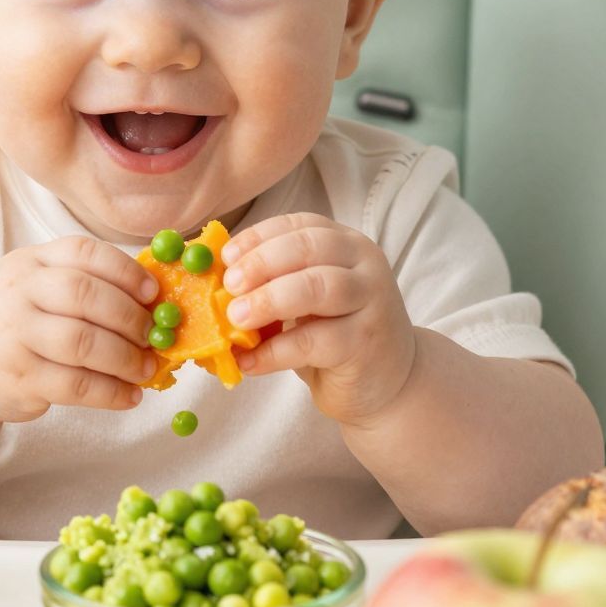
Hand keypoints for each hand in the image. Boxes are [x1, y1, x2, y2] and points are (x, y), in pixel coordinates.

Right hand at [0, 236, 159, 423]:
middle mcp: (18, 293)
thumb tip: (153, 298)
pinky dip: (111, 393)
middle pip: (85, 295)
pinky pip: (76, 386)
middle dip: (129, 317)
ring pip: (83, 343)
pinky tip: (129, 396)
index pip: (84, 253)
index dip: (126, 272)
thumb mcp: (35, 286)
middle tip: (152, 336)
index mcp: (30, 262)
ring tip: (145, 368)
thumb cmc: (12, 321)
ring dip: (125, 358)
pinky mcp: (19, 379)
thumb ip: (83, 282)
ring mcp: (15, 336)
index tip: (153, 293)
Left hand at [222, 212, 417, 426]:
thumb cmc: (337, 334)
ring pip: (317, 288)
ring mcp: (371, 302)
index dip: (259, 237)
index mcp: (346, 244)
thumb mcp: (307, 301)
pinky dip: (275, 351)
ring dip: (269, 301)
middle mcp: (365, 264)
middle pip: (310, 249)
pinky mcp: (367, 343)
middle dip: (261, 264)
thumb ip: (275, 284)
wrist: (390, 380)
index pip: (301, 226)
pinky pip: (315, 341)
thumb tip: (215, 283)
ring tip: (235, 319)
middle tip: (229, 286)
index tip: (226, 257)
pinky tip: (250, 362)